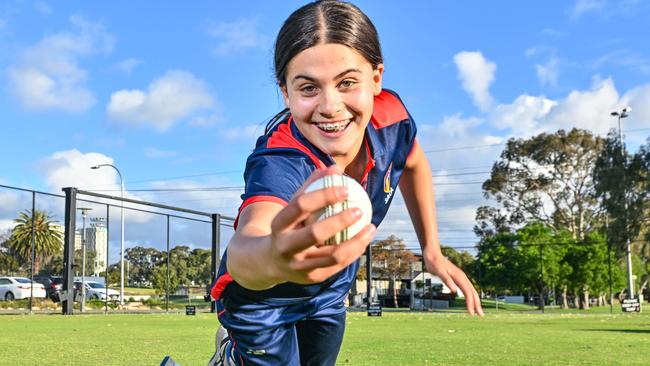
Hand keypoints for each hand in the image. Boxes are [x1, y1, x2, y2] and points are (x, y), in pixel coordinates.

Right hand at [268, 165, 375, 284]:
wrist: (270, 262)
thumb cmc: (288, 226)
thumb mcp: (293, 206)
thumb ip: (312, 186)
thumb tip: (335, 168)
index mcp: (279, 225)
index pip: (301, 206)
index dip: (323, 195)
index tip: (345, 188)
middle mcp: (286, 247)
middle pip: (315, 233)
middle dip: (339, 221)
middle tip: (359, 210)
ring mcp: (299, 266)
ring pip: (333, 255)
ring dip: (356, 241)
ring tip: (371, 227)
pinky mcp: (311, 278)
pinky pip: (338, 265)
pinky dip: (354, 252)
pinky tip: (366, 239)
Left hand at [424, 253, 483, 315]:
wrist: (433, 254)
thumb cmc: (434, 263)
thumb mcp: (438, 271)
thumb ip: (446, 280)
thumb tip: (454, 290)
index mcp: (459, 277)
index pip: (468, 292)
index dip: (470, 303)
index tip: (471, 313)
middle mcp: (462, 277)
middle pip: (472, 292)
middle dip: (477, 304)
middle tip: (480, 315)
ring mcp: (461, 277)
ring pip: (471, 291)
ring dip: (475, 301)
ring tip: (477, 311)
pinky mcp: (458, 278)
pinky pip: (467, 289)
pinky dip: (470, 296)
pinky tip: (470, 301)